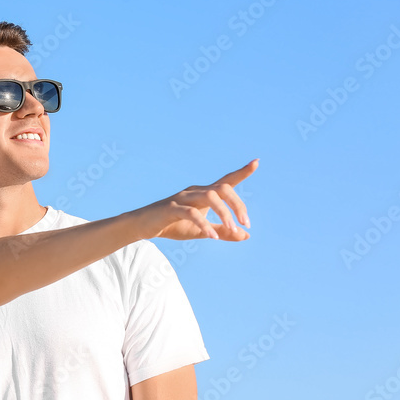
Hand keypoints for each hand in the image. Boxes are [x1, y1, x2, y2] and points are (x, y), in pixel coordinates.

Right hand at [131, 159, 257, 241]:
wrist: (142, 226)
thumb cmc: (172, 225)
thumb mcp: (202, 231)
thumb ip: (223, 231)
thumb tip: (245, 235)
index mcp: (203, 194)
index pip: (226, 181)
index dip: (241, 172)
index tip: (256, 163)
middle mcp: (195, 191)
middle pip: (223, 188)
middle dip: (238, 204)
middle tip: (246, 223)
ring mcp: (182, 198)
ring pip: (210, 197)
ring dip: (224, 213)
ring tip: (232, 229)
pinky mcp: (171, 209)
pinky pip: (191, 213)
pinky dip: (205, 224)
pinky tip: (213, 236)